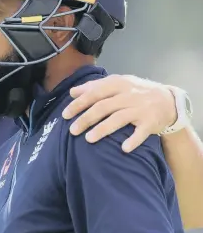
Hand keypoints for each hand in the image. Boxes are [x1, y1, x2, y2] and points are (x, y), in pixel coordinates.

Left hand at [62, 74, 177, 152]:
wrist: (168, 100)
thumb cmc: (135, 92)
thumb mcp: (117, 84)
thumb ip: (94, 87)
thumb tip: (72, 91)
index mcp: (118, 84)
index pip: (94, 93)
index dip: (79, 103)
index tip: (65, 114)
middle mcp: (128, 95)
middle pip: (103, 107)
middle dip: (86, 118)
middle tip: (72, 130)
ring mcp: (140, 108)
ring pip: (118, 118)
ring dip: (103, 129)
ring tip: (88, 139)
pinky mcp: (150, 122)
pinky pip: (141, 132)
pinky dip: (133, 140)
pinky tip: (123, 148)